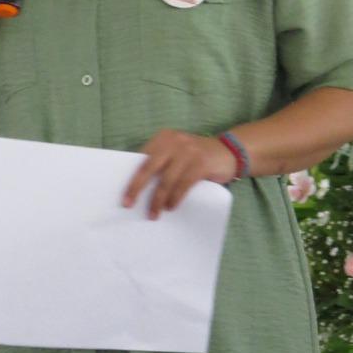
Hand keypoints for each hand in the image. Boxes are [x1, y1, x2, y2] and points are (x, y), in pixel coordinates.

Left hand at [123, 130, 238, 219]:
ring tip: (154, 214)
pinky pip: (183, 184)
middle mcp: (174, 141)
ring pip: (166, 180)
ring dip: (158, 200)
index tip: (123, 196)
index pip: (142, 158)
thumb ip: (161, 163)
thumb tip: (139, 188)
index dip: (131, 178)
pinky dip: (175, 198)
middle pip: (149, 167)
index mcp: (164, 138)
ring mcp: (188, 151)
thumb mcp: (177, 153)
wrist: (229, 152)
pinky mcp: (201, 163)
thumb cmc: (196, 157)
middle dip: (137, 188)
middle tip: (129, 205)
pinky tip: (171, 207)